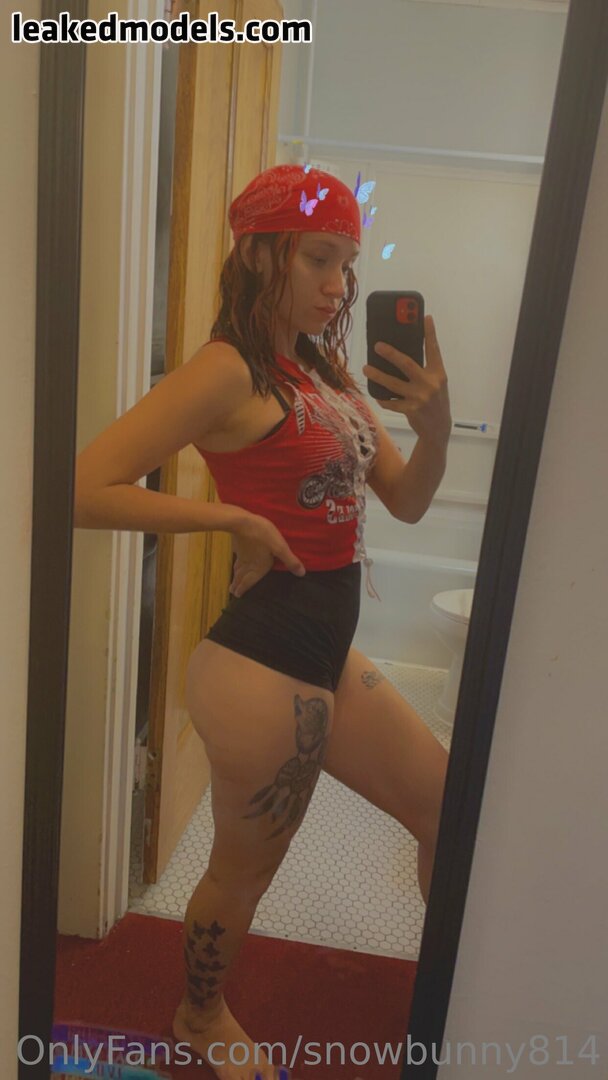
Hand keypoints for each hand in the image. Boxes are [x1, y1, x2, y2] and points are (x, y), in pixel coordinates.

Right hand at [230, 514, 305, 597]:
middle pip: (240, 577)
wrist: (242, 521)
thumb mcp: (280, 547)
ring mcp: (241, 554)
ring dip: (235, 576)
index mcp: (257, 567)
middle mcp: (248, 564)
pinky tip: (237, 559)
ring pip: (237, 568)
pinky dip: (235, 563)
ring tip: (233, 581)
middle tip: (233, 592)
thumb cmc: (263, 535)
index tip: (237, 596)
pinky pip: (237, 558)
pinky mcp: (238, 545)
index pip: (248, 581)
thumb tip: (301, 574)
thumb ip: (290, 561)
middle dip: (237, 585)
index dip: (243, 589)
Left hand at [363, 314, 451, 445]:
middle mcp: (430, 384)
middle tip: (377, 345)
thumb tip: (401, 355)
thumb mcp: (436, 383)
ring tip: (366, 367)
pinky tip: (376, 393)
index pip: (434, 350)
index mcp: (439, 374)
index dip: (430, 333)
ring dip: (377, 375)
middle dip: (391, 353)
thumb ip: (425, 369)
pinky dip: (382, 397)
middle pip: (407, 364)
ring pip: (393, 384)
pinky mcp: (410, 410)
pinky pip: (390, 401)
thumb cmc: (435, 401)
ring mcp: (419, 398)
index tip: (425, 317)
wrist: (439, 429)